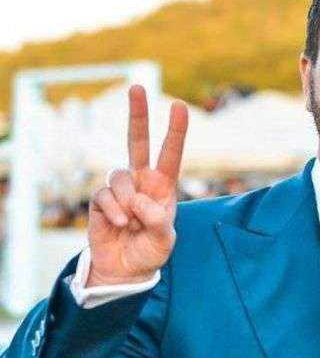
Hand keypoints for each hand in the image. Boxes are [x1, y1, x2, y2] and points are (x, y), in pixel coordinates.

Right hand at [87, 85, 187, 285]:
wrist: (125, 270)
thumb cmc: (150, 251)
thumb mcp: (164, 240)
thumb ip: (158, 222)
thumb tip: (140, 202)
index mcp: (164, 185)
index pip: (171, 153)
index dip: (175, 131)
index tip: (180, 105)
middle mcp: (142, 181)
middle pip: (137, 142)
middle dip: (138, 115)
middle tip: (138, 88)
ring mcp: (120, 189)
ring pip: (119, 175)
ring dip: (127, 200)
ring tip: (132, 223)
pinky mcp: (101, 200)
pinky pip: (105, 195)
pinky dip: (114, 211)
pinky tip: (120, 225)